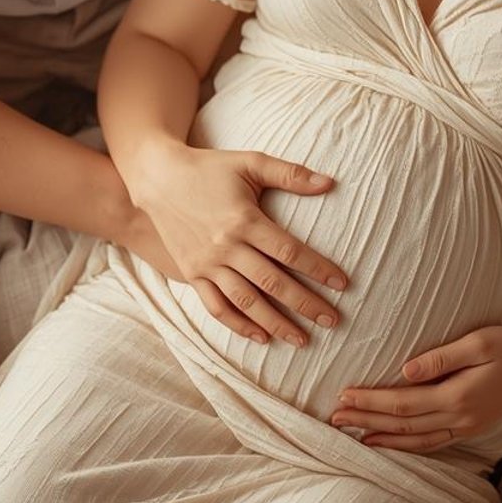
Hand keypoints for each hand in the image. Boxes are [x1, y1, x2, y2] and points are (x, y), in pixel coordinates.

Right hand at [122, 139, 348, 346]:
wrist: (158, 177)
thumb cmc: (210, 168)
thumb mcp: (250, 162)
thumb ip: (290, 174)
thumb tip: (330, 183)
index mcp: (244, 220)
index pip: (289, 252)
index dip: (318, 269)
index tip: (343, 284)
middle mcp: (226, 246)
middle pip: (273, 282)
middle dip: (305, 304)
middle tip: (333, 320)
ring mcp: (207, 264)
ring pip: (246, 301)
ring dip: (276, 323)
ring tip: (302, 340)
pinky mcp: (192, 274)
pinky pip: (216, 307)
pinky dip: (239, 325)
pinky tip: (261, 337)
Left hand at [330, 326, 501, 451]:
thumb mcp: (478, 342)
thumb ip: (441, 358)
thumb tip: (405, 369)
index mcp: (456, 396)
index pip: (402, 402)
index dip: (370, 401)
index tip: (344, 396)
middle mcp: (458, 417)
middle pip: (402, 424)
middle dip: (366, 421)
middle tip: (335, 417)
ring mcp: (465, 426)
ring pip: (415, 439)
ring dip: (382, 438)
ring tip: (354, 435)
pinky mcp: (470, 426)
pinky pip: (432, 442)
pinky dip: (408, 444)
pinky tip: (392, 442)